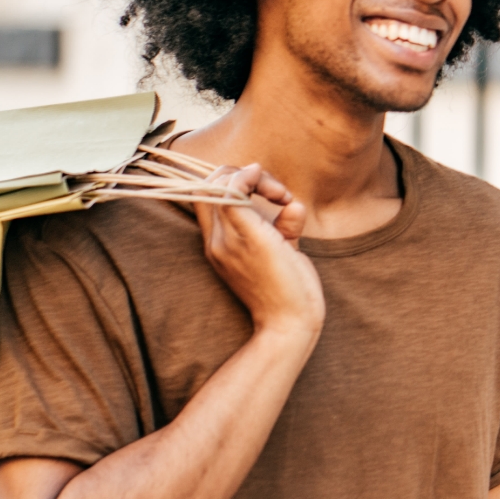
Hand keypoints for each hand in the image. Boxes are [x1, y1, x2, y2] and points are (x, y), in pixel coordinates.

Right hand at [195, 164, 324, 336]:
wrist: (291, 325)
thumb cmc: (291, 294)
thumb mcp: (283, 252)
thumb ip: (284, 227)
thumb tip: (293, 205)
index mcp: (220, 245)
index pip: (206, 198)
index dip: (234, 182)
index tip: (273, 196)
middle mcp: (217, 241)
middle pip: (208, 185)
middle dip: (241, 174)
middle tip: (277, 192)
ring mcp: (227, 239)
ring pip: (219, 183)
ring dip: (253, 176)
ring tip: (281, 195)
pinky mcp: (245, 237)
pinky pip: (232, 191)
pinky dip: (251, 178)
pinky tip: (277, 191)